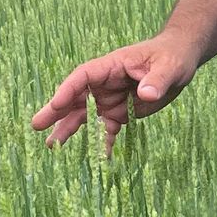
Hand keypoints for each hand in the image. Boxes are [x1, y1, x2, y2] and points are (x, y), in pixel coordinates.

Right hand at [30, 36, 200, 153]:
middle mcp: (105, 84)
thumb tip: (146, 94)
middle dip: (56, 111)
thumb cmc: (172, 57)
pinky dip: (102, 144)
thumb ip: (156, 80)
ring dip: (69, 130)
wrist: (179, 63)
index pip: (83, 76)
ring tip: (52, 145)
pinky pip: (106, 130)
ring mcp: (109, 99)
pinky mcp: (120, 113)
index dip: (68, 90)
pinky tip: (97, 159)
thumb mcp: (168, 67)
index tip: (56, 104)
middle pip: (75, 97)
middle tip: (37, 125)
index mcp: (111, 66)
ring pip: (85, 116)